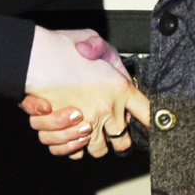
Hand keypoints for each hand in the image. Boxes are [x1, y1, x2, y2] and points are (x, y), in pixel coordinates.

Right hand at [23, 28, 147, 158]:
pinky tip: (70, 136)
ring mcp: (85, 124)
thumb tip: (111, 65)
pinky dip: (70, 147)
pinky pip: (72, 152)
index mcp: (120, 90)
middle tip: (113, 132)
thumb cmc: (63, 47)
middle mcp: (106, 111)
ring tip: (87, 131)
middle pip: (124, 142)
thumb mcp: (95, 42)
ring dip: (94, 143)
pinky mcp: (63, 132)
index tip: (158, 127)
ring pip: (97, 150)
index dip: (153, 122)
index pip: (147, 114)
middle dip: (120, 141)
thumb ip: (107, 55)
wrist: (36, 56)